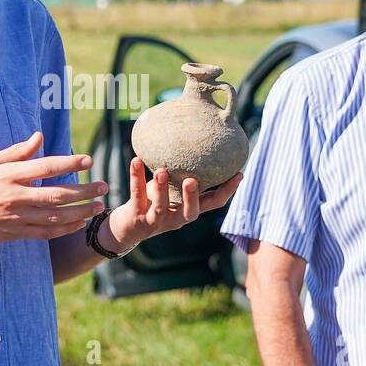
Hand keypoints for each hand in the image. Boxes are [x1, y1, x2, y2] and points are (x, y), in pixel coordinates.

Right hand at [0, 132, 106, 248]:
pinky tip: (80, 223)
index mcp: (8, 175)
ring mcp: (16, 218)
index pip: (46, 167)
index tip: (88, 161)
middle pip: (57, 194)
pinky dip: (65, 229)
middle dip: (84, 190)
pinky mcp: (16, 234)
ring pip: (56, 217)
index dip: (69, 163)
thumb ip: (17, 152)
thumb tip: (39, 136)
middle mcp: (15, 196)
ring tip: (98, 205)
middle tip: (103, 185)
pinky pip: (46, 233)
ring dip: (80, 211)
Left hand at [100, 156, 243, 253]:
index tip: (239, 173)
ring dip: (161, 188)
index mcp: (188, 210)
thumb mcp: (170, 189)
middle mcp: (175, 218)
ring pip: (161, 207)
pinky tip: (136, 160)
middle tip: (192, 180)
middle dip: (192, 197)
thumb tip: (194, 138)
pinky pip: (136, 195)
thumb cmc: (152, 202)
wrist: (126, 227)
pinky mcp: (136, 217)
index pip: (213, 204)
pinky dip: (136, 177)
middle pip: (190, 213)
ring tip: (162, 171)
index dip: (228, 191)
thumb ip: (181, 173)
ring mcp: (155, 220)